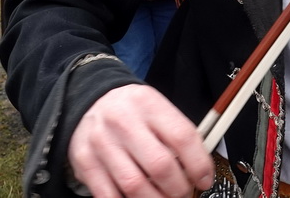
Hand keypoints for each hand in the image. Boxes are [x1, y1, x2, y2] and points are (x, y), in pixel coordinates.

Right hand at [68, 84, 212, 197]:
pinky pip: (109, 195)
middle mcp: (122, 121)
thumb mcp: (155, 108)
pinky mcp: (85, 162)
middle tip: (184, 194)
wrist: (89, 101)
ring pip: (135, 186)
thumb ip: (175, 134)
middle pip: (160, 166)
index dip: (199, 164)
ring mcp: (101, 142)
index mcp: (147, 103)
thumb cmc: (130, 111)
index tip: (204, 180)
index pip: (182, 136)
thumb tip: (198, 170)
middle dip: (179, 189)